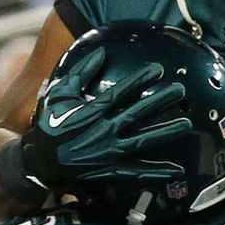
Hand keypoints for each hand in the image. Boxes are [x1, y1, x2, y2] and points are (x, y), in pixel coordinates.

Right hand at [18, 48, 191, 189]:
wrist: (38, 161)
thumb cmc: (49, 123)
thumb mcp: (59, 94)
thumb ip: (80, 73)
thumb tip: (100, 52)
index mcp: (91, 111)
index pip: (121, 93)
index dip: (140, 80)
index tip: (159, 70)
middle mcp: (103, 131)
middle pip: (137, 114)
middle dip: (160, 102)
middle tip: (181, 91)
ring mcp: (108, 152)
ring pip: (142, 141)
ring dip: (165, 132)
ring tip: (186, 123)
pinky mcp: (110, 170)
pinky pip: (136, 171)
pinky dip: (156, 171)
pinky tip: (177, 169)